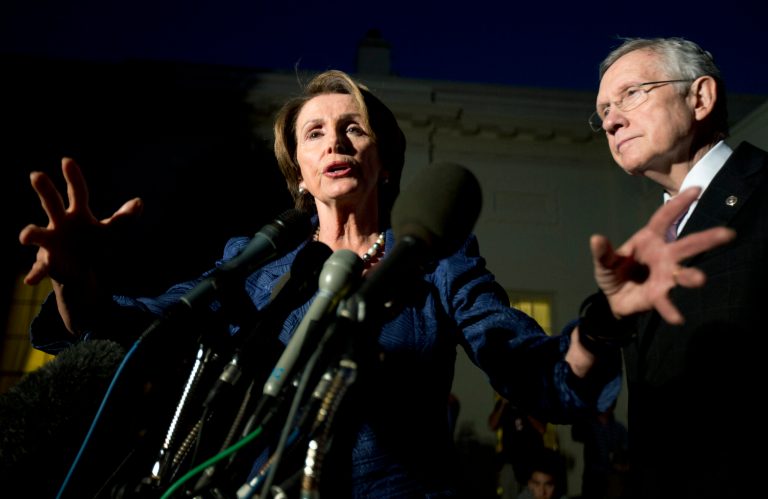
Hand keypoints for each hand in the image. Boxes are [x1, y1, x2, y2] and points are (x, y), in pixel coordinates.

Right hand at [18, 157, 142, 286]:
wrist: (80, 267)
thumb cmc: (93, 242)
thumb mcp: (110, 231)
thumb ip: (123, 218)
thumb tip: (139, 202)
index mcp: (77, 214)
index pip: (77, 193)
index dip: (73, 178)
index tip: (67, 160)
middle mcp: (60, 223)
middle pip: (52, 204)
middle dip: (45, 190)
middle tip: (36, 174)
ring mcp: (51, 242)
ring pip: (38, 233)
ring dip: (31, 233)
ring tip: (26, 236)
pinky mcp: (48, 262)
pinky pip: (39, 267)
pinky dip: (34, 273)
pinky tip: (30, 281)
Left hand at [591, 187, 734, 324]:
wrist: (614, 299)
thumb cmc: (615, 272)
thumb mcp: (604, 261)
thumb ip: (602, 252)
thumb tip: (595, 239)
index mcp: (650, 239)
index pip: (665, 217)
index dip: (679, 203)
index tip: (697, 189)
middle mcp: (664, 255)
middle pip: (686, 245)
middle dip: (707, 239)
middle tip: (728, 234)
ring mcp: (664, 276)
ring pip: (682, 273)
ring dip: (690, 276)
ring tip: (700, 279)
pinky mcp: (659, 296)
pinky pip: (666, 303)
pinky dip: (670, 310)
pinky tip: (677, 318)